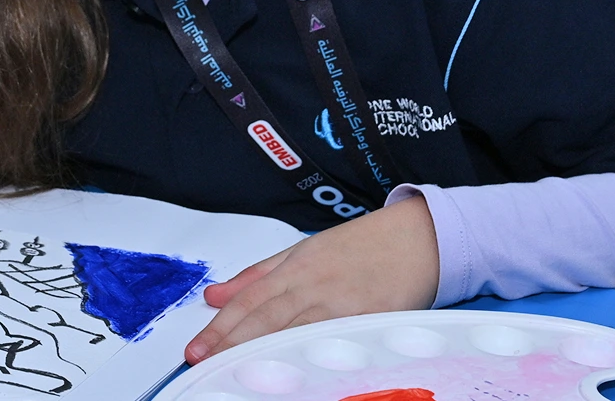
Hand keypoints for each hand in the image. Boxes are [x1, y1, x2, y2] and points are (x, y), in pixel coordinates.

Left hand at [186, 194, 438, 362]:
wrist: (417, 238)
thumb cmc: (362, 244)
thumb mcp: (302, 250)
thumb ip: (257, 275)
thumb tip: (215, 294)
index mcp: (296, 268)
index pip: (248, 301)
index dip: (220, 327)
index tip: (197, 348)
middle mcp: (314, 287)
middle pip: (265, 320)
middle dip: (231, 344)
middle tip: (204, 364)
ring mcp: (341, 307)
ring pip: (294, 334)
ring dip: (262, 355)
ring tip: (235, 372)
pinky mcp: (367, 323)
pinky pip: (331, 344)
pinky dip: (309, 359)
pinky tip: (291, 374)